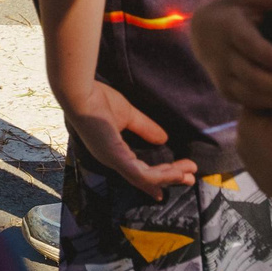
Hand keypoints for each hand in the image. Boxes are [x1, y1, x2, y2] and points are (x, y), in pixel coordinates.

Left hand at [58, 78, 195, 198]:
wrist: (80, 91)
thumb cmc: (97, 98)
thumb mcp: (127, 115)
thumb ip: (144, 128)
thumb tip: (164, 139)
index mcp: (112, 151)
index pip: (137, 170)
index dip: (156, 179)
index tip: (177, 179)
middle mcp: (112, 160)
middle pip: (145, 178)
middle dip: (170, 179)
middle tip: (191, 178)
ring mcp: (112, 160)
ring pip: (146, 179)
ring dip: (169, 177)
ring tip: (188, 173)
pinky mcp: (115, 157)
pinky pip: (142, 174)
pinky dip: (160, 175)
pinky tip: (175, 171)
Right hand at [192, 0, 271, 109]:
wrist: (200, 33)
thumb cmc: (231, 11)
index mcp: (228, 27)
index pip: (249, 45)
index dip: (270, 57)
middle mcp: (221, 55)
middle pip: (253, 76)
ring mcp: (222, 76)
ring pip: (252, 94)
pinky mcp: (226, 91)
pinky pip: (250, 102)